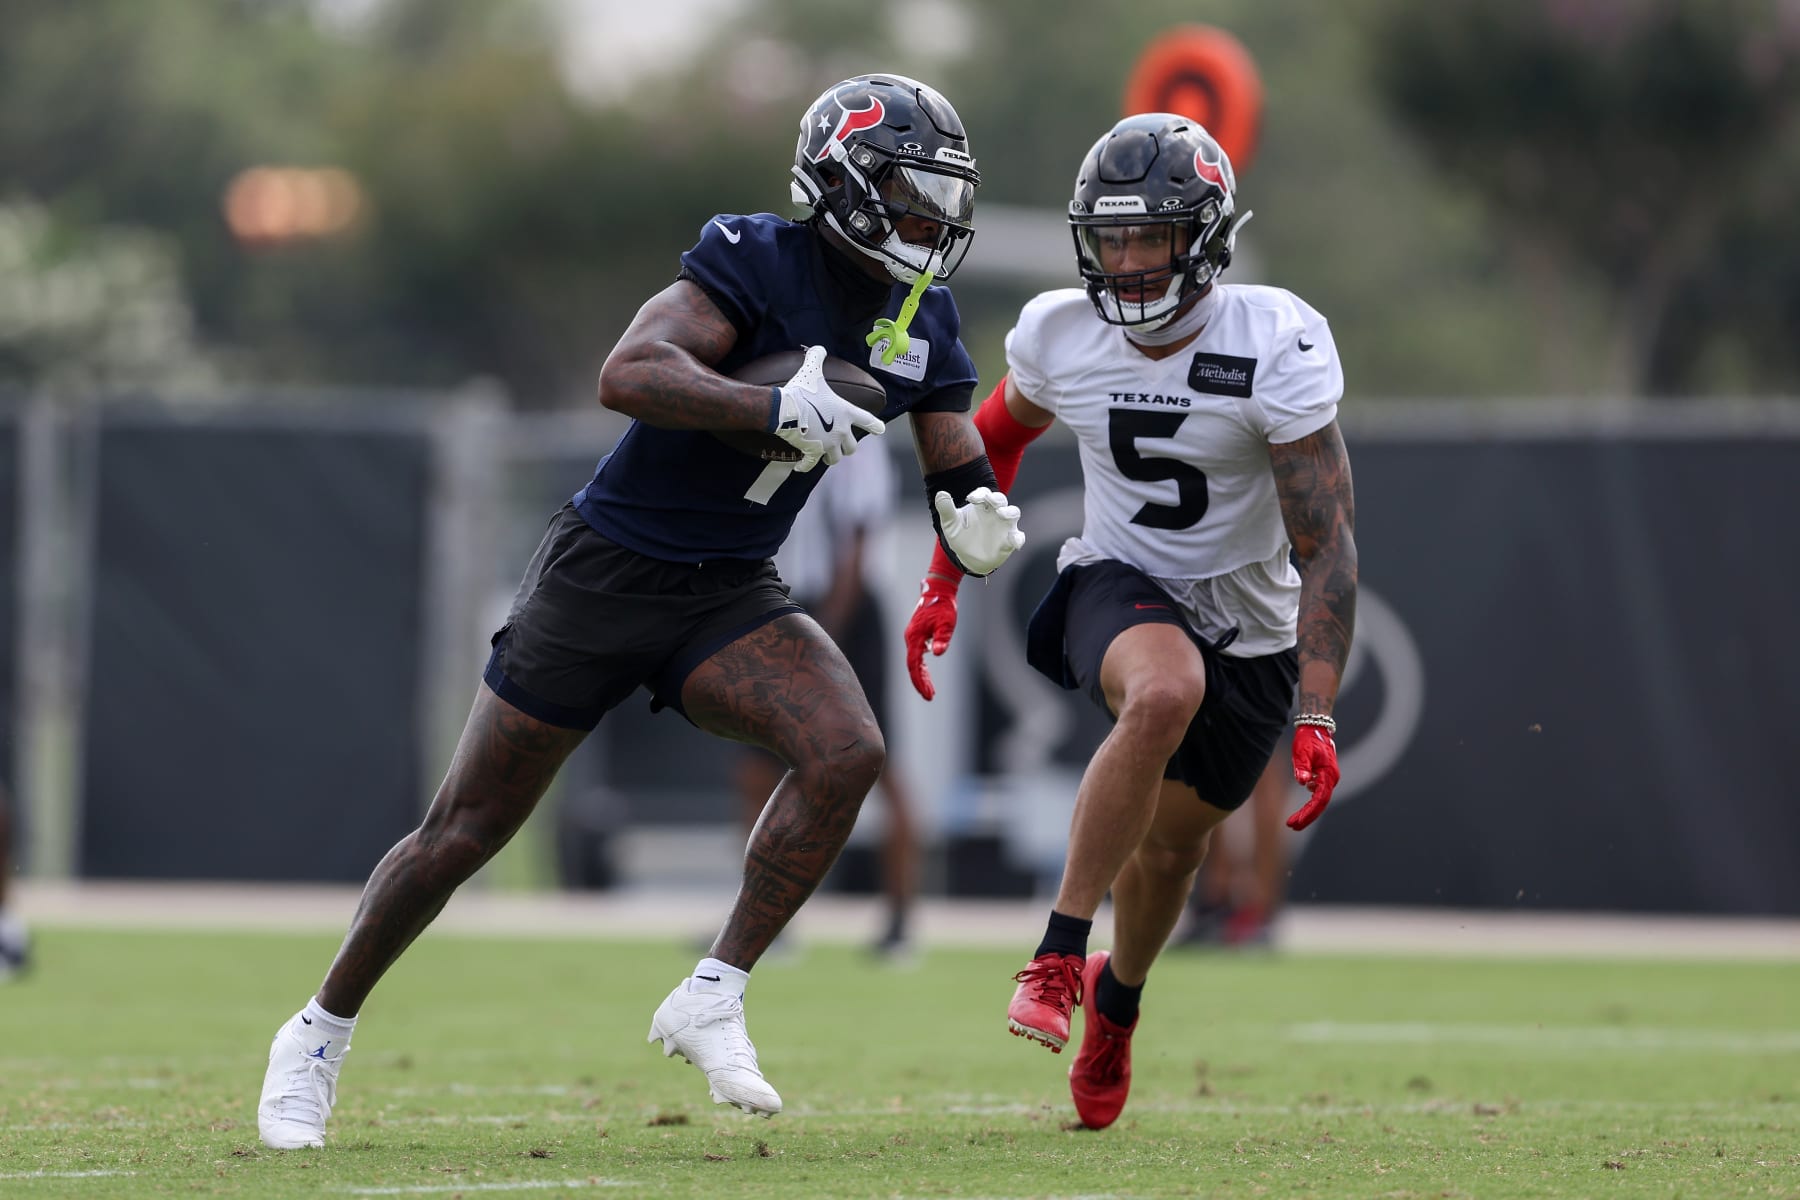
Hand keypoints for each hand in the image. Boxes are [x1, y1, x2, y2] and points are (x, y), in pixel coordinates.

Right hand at [773, 345, 885, 471]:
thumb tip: (818, 347)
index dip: (875, 425)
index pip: (868, 421)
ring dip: (832, 457)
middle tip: (841, 444)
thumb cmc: (802, 390)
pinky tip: (800, 468)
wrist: (786, 409)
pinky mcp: (812, 453)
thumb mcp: (811, 370)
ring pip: (836, 458)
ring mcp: (828, 444)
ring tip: (826, 455)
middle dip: (848, 446)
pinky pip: (811, 465)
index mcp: (846, 413)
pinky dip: (805, 466)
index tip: (880, 430)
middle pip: (852, 447)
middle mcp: (841, 431)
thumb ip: (817, 357)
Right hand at [904, 573, 959, 700]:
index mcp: (915, 638)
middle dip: (921, 683)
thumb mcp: (947, 624)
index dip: (920, 681)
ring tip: (930, 691)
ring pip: (914, 662)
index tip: (928, 695)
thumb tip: (938, 653)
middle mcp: (910, 638)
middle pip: (912, 666)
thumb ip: (942, 638)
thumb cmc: (943, 605)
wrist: (938, 589)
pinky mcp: (917, 635)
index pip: (914, 665)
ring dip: (921, 676)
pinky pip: (917, 655)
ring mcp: (912, 636)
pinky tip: (926, 674)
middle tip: (930, 697)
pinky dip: (921, 667)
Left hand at [932, 486, 1024, 576]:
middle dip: (996, 498)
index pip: (984, 493)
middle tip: (990, 500)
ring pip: (1013, 513)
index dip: (980, 493)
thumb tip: (940, 493)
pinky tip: (1015, 542)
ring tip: (1001, 513)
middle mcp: (995, 512)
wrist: (967, 558)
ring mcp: (1004, 526)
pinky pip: (1017, 537)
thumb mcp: (950, 523)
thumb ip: (946, 509)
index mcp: (981, 505)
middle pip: (1000, 499)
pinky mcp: (1009, 540)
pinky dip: (1018, 538)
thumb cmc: (960, 535)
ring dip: (1009, 512)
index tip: (971, 498)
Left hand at [1286, 724, 1340, 829]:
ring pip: (1319, 800)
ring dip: (1308, 812)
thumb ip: (1303, 767)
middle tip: (1291, 826)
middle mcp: (1331, 779)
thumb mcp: (1301, 752)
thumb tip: (1303, 783)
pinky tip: (1301, 808)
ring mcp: (1329, 778)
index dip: (1307, 814)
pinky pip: (1318, 794)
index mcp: (1328, 775)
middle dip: (1307, 817)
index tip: (1294, 823)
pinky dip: (1310, 803)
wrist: (1315, 727)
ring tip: (1293, 821)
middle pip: (1320, 804)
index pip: (1319, 801)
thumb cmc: (1308, 739)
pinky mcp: (1324, 776)